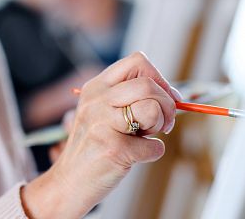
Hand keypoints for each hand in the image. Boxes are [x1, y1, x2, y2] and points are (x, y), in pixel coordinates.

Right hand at [21, 52, 180, 218]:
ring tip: (143, 137)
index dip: (158, 78)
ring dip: (160, 126)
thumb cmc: (94, 147)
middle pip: (148, 85)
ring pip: (152, 109)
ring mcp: (102, 124)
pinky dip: (151, 154)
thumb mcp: (103, 113)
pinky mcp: (113, 149)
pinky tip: (132, 157)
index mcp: (95, 87)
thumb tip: (174, 97)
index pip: (137, 62)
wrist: (69, 183)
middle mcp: (96, 101)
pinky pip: (154, 147)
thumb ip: (131, 99)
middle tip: (163, 124)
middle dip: (166, 104)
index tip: (165, 97)